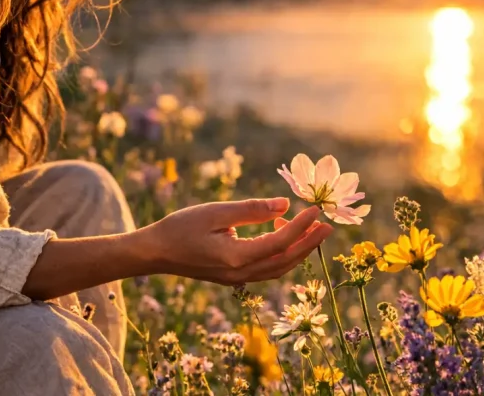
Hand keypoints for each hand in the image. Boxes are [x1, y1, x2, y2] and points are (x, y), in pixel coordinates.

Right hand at [137, 197, 332, 284]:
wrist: (154, 253)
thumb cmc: (180, 227)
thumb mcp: (216, 212)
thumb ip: (251, 210)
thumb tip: (284, 205)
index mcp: (236, 257)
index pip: (280, 242)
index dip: (301, 226)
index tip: (316, 210)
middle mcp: (240, 273)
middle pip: (285, 261)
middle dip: (309, 243)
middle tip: (329, 225)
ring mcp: (237, 279)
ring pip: (278, 268)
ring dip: (298, 251)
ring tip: (314, 232)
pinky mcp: (232, 276)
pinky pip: (266, 269)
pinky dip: (281, 254)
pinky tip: (282, 236)